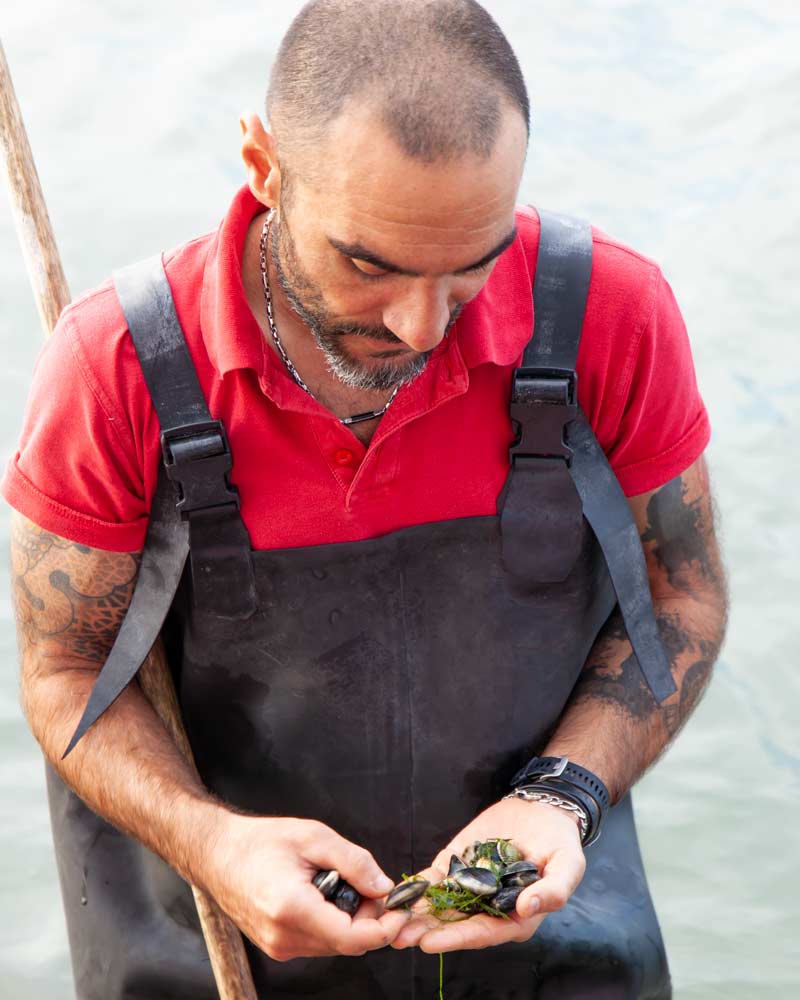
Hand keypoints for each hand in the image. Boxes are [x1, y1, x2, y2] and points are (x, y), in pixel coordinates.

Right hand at [199, 811, 411, 960]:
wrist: (216, 853)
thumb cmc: (260, 840)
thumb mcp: (314, 836)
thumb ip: (354, 862)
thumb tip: (384, 886)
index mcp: (293, 909)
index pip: (353, 938)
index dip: (384, 926)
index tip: (400, 907)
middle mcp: (284, 937)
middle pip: (348, 943)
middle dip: (370, 919)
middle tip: (373, 885)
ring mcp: (278, 946)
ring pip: (334, 944)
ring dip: (351, 921)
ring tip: (346, 884)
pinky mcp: (276, 946)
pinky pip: (318, 941)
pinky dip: (332, 922)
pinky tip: (327, 894)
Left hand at [388, 798, 584, 952]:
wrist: (544, 810)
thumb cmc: (560, 843)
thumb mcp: (567, 866)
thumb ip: (552, 891)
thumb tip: (528, 907)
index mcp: (516, 917)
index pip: (484, 932)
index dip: (457, 939)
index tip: (431, 944)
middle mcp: (490, 907)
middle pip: (455, 924)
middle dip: (427, 932)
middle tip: (398, 937)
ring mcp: (472, 886)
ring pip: (441, 905)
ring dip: (416, 915)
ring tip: (390, 921)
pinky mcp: (459, 865)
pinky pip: (436, 880)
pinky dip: (417, 887)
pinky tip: (398, 894)